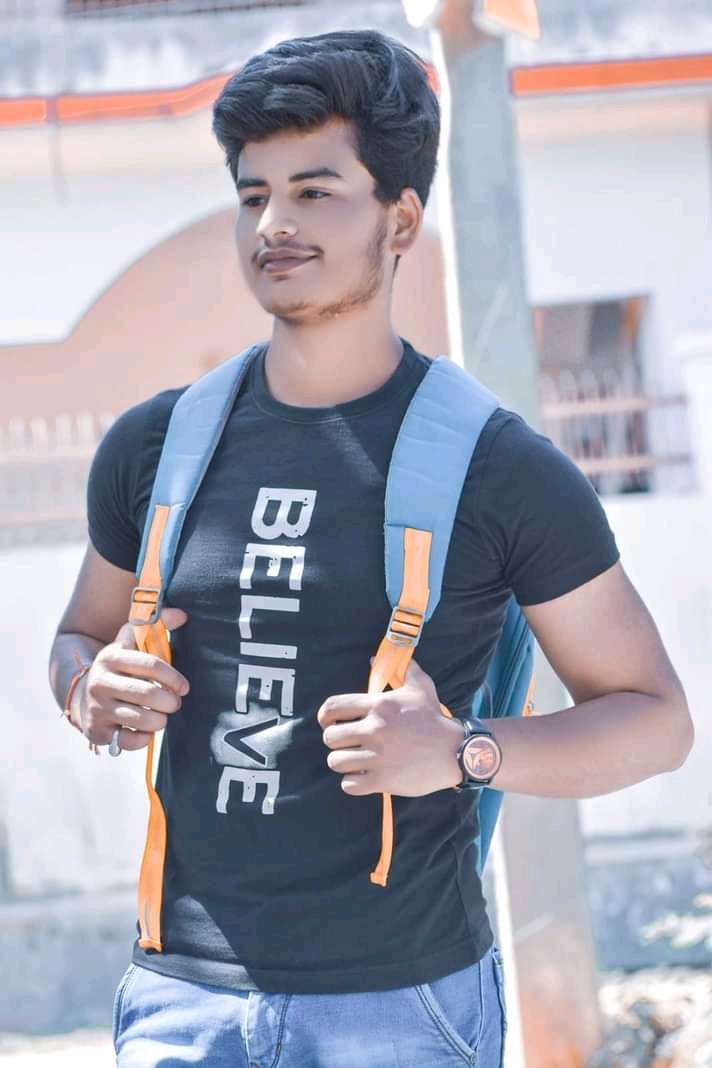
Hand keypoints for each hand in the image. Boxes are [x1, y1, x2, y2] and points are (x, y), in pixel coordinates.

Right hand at [73, 607, 189, 750]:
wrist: (83, 694)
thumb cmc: (120, 667)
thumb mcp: (131, 642)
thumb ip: (156, 624)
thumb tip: (182, 614)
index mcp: (111, 656)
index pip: (151, 664)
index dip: (173, 677)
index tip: (184, 686)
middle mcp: (101, 681)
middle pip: (149, 694)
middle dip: (170, 701)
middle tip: (175, 703)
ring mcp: (97, 707)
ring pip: (143, 719)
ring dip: (160, 720)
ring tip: (162, 715)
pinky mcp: (97, 731)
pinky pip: (131, 740)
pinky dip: (144, 737)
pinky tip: (144, 729)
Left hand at [317, 660, 463, 796]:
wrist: (456, 751)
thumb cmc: (435, 718)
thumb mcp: (421, 687)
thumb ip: (402, 668)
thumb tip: (375, 658)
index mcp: (378, 705)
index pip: (332, 708)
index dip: (324, 717)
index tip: (329, 723)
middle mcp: (374, 729)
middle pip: (330, 738)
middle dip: (335, 741)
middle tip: (347, 743)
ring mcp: (377, 757)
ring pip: (336, 761)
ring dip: (342, 762)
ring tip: (354, 761)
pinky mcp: (383, 780)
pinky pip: (349, 784)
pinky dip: (352, 782)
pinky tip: (363, 776)